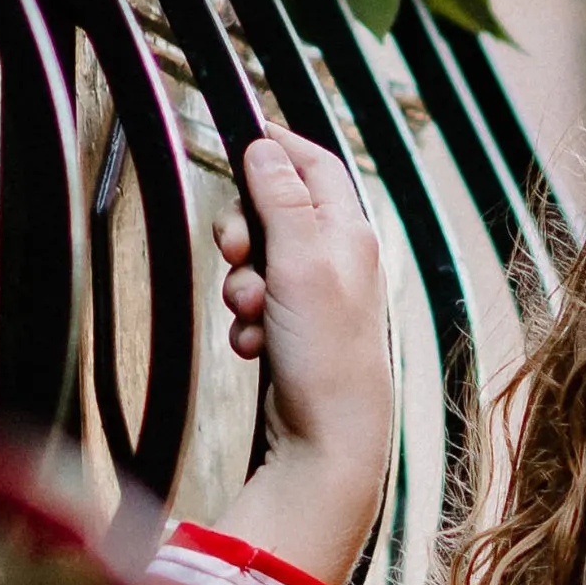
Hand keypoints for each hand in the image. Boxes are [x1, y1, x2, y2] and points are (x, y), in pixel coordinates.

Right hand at [215, 130, 395, 584]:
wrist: (329, 443)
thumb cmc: (329, 361)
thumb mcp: (301, 262)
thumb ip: (281, 200)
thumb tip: (265, 148)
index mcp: (351, 236)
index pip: (317, 165)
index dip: (279, 147)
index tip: (243, 140)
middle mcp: (339, 264)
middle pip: (275, 212)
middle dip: (243, 233)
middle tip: (234, 255)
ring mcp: (317, 301)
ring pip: (258, 264)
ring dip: (241, 286)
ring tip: (252, 317)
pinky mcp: (296, 336)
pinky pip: (256, 309)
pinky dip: (247, 323)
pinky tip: (254, 347)